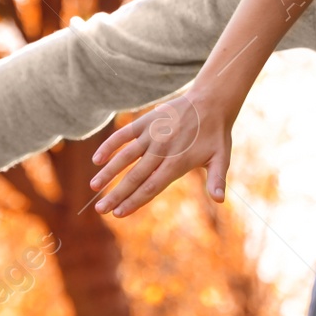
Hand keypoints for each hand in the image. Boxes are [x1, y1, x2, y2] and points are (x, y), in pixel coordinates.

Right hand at [90, 85, 236, 216]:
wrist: (211, 101)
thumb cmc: (216, 134)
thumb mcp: (221, 158)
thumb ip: (217, 179)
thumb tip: (220, 200)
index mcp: (177, 162)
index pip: (151, 186)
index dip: (134, 201)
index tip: (119, 213)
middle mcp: (161, 150)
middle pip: (134, 177)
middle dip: (116, 194)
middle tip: (100, 209)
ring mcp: (152, 134)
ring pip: (125, 157)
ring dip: (108, 173)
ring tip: (93, 188)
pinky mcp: (146, 121)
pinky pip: (124, 135)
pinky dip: (110, 146)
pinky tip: (97, 159)